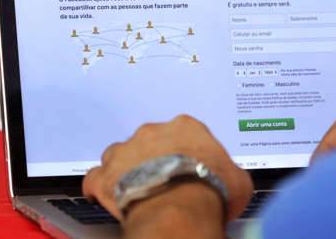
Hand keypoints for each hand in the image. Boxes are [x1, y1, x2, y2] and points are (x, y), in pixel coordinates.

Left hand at [82, 115, 252, 226]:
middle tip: (164, 177)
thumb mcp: (238, 178)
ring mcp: (126, 152)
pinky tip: (106, 196)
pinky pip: (96, 178)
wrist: (181, 208)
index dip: (185, 150)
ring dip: (126, 168)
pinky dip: (100, 187)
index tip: (188, 163)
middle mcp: (153, 132)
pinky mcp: (107, 176)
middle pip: (149, 139)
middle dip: (155, 157)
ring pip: (120, 154)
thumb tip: (234, 179)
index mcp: (186, 126)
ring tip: (137, 187)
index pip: (183, 131)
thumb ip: (230, 170)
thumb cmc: (210, 190)